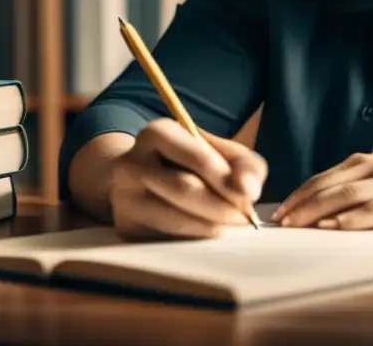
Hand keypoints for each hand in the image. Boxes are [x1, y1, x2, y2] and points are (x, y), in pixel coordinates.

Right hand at [107, 117, 266, 240]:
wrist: (142, 179)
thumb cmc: (190, 162)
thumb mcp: (220, 152)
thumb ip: (244, 165)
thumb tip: (249, 191)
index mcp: (158, 132)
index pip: (197, 156)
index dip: (227, 179)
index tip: (249, 196)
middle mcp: (132, 162)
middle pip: (185, 188)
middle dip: (222, 206)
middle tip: (244, 217)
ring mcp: (124, 197)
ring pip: (174, 218)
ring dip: (211, 226)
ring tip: (229, 225)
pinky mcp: (125, 228)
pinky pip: (165, 239)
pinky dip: (193, 239)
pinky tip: (205, 232)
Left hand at [271, 152, 372, 229]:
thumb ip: (364, 188)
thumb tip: (328, 210)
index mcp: (371, 162)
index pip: (326, 176)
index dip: (301, 192)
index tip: (281, 209)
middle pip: (330, 184)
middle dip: (301, 202)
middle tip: (279, 220)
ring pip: (346, 194)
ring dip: (317, 209)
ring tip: (296, 224)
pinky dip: (351, 218)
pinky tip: (334, 226)